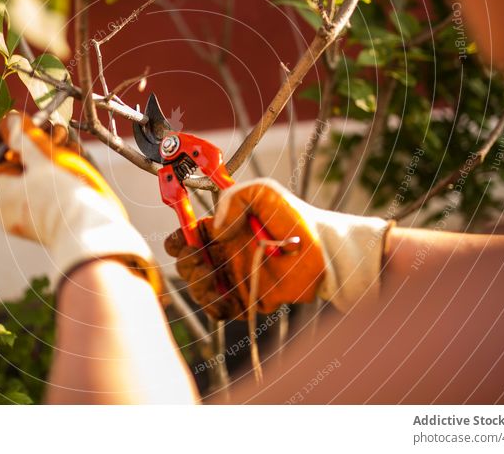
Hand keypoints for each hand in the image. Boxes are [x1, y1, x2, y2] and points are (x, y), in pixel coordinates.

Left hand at [0, 112, 160, 293]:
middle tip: (41, 134)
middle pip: (4, 172)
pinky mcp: (40, 225)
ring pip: (22, 183)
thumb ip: (25, 141)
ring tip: (60, 146)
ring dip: (38, 162)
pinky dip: (45, 180)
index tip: (9, 128)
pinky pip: (34, 197)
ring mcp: (22, 220)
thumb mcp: (43, 163)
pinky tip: (66, 166)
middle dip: (22, 149)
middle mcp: (5, 211)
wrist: (91, 235)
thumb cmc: (64, 197)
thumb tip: (11, 120)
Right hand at [165, 179, 390, 319]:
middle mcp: (223, 254)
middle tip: (202, 263)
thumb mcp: (264, 193)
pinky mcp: (246, 301)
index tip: (186, 241)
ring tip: (214, 283)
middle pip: (186, 265)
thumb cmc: (295, 218)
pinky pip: (220, 311)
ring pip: (198, 291)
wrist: (324, 251)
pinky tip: (229, 299)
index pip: (186, 235)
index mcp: (221, 228)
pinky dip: (217, 308)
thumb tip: (215, 228)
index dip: (178, 239)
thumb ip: (235, 198)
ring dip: (198, 289)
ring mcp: (233, 279)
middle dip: (187, 266)